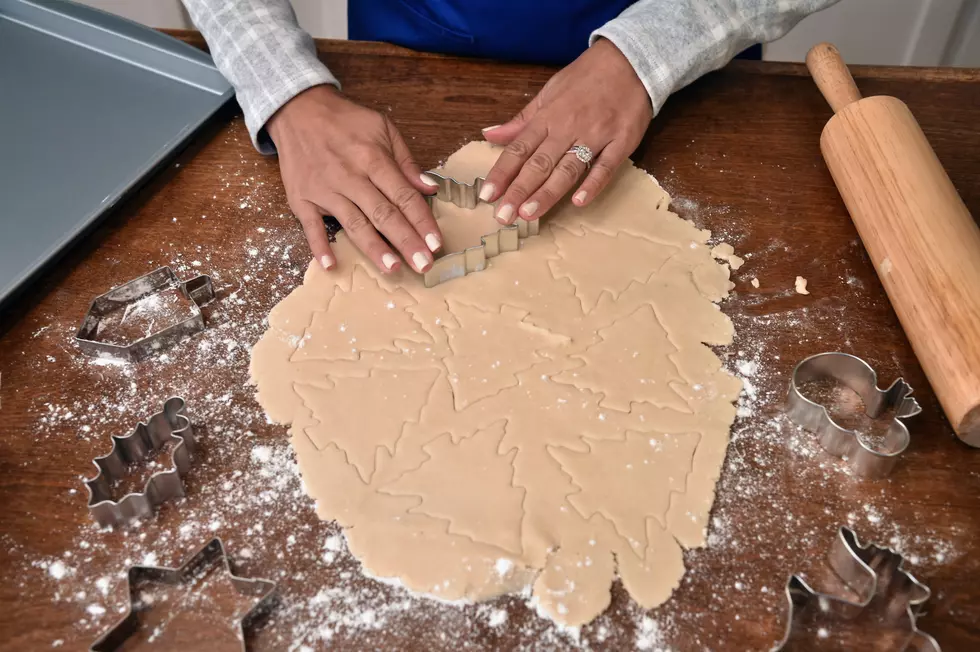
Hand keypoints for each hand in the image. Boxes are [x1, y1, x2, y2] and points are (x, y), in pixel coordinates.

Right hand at [267, 85, 442, 272]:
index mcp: (373, 158)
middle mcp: (350, 176)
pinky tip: (331, 265)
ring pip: (353, 224)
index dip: (422, 221)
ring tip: (393, 269)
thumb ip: (406, 161)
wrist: (296, 109)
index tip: (436, 243)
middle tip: (424, 265)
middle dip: (406, 241)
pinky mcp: (301, 198)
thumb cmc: (344, 121)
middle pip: (383, 214)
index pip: (404, 196)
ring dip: (374, 248)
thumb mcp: (382, 128)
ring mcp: (324, 189)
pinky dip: (319, 246)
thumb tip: (429, 188)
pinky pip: (311, 226)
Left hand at [480, 38, 652, 222]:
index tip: (486, 195)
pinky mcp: (622, 141)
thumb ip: (522, 120)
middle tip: (503, 216)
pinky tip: (579, 202)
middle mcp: (568, 127)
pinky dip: (593, 184)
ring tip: (529, 214)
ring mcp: (596, 135)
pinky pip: (606, 166)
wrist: (631, 60)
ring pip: (568, 168)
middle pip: (539, 163)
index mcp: (547, 116)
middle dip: (518, 190)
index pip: (519, 149)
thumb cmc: (586, 77)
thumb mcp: (549, 92)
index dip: (502, 173)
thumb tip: (490, 134)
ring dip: (547, 192)